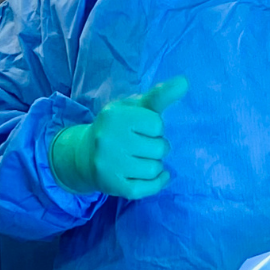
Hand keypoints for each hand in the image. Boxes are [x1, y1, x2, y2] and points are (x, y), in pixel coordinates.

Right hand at [50, 77, 188, 198]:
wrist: (83, 156)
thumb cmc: (117, 128)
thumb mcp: (134, 107)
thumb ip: (160, 95)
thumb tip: (185, 81)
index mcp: (115, 116)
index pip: (157, 124)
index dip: (155, 128)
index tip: (142, 129)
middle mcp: (109, 140)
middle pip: (160, 148)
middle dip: (157, 147)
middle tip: (142, 146)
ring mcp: (110, 165)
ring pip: (156, 168)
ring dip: (155, 165)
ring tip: (141, 159)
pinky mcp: (114, 186)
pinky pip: (148, 188)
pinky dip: (157, 182)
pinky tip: (156, 176)